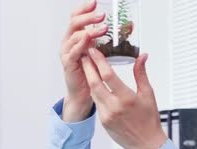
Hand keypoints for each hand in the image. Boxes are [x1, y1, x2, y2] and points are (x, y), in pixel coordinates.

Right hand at [60, 0, 107, 121]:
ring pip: (75, 36)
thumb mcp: (101, 50)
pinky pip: (73, 51)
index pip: (77, 17)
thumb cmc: (91, 72)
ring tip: (102, 29)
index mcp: (76, 36)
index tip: (95, 2)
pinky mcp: (68, 64)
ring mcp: (67, 52)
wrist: (83, 93)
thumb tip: (129, 26)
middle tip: (102, 15)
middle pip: (75, 23)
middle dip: (88, 16)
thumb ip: (108, 39)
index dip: (84, 8)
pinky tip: (88, 40)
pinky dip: (80, 45)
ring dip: (89, 30)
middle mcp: (69, 42)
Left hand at [80, 48, 166, 148]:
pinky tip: (94, 83)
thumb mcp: (148, 94)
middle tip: (84, 54)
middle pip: (94, 83)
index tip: (94, 50)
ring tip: (87, 66)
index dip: (99, 61)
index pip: (108, 76)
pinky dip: (94, 91)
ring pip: (93, 93)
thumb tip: (141, 57)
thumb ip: (141, 74)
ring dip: (89, 78)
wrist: (146, 143)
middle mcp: (114, 107)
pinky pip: (96, 103)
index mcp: (126, 98)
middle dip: (88, 67)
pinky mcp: (103, 122)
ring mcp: (106, 115)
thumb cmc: (149, 120)